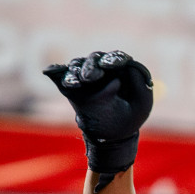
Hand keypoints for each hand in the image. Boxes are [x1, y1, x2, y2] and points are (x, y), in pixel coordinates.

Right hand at [42, 51, 153, 174]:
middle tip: (88, 78)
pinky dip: (59, 73)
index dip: (113, 60)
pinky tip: (52, 72)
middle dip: (91, 67)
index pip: (117, 58)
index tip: (108, 66)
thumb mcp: (142, 104)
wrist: (113, 135)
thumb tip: (130, 66)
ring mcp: (85, 76)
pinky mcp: (73, 85)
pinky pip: (63, 76)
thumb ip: (140, 85)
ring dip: (75, 72)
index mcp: (121, 69)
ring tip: (76, 83)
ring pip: (78, 66)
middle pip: (95, 59)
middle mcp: (102, 68)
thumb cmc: (131, 116)